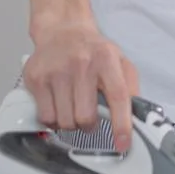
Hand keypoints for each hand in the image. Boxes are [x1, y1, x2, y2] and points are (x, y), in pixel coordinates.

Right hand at [23, 23, 138, 152]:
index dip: (122, 124)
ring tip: (73, 110)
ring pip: (64, 121)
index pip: (118, 96)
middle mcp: (81, 64)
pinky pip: (45, 116)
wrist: (62, 30)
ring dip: (71, 124)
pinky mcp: (36, 78)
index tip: (123, 143)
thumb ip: (131, 87)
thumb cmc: (93, 50)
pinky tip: (58, 107)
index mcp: (107, 60)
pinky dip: (53, 120)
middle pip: (85, 116)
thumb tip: (137, 116)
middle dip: (89, 126)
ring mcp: (56, 71)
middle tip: (90, 119)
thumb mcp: (119, 61)